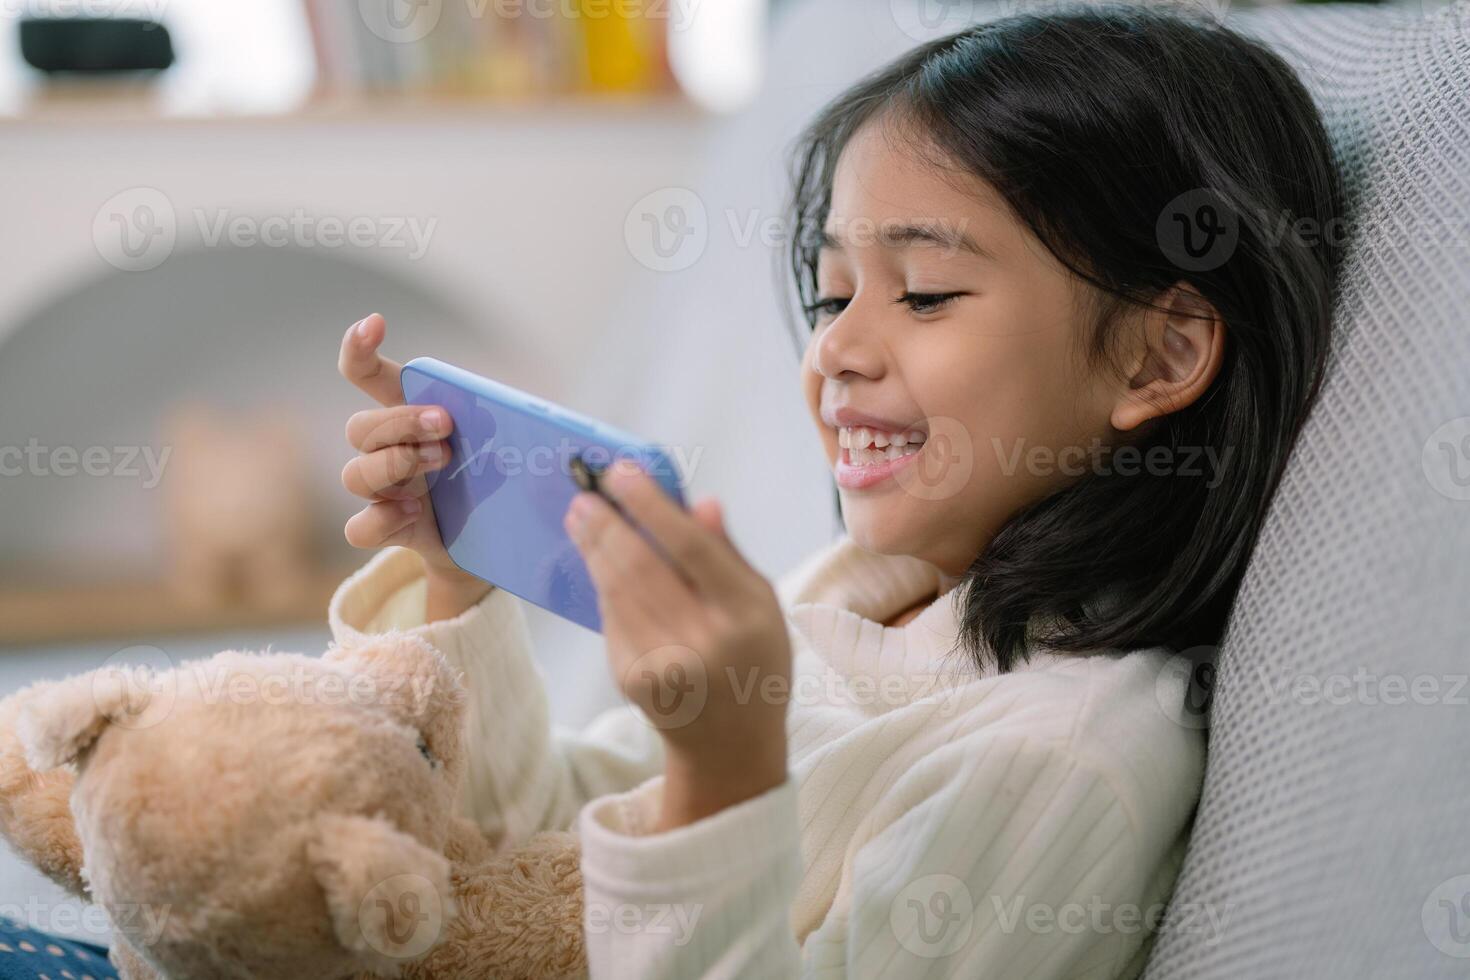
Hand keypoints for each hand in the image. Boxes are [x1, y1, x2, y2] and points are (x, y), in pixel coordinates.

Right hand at [338, 314, 489, 618]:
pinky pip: (359, 528)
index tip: (375, 323)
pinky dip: (381, 519)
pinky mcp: (389, 531)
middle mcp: (389, 451)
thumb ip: (510, 420)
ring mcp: (385, 493)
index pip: (367, 376)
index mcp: (410, 417)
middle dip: (401, 421)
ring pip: (355, 474)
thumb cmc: (497, 479)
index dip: (358, 348)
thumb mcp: (508, 442)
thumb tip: (543, 414)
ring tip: (441, 463)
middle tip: (445, 425)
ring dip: (395, 464)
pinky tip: (413, 514)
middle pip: (360, 427)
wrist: (496, 543)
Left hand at [564, 459, 790, 828]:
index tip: (622, 473)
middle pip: (642, 567)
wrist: (731, 743)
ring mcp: (664, 664)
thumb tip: (701, 502)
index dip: (652, 506)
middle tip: (585, 492)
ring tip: (580, 516)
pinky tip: (595, 558)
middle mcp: (704, 641)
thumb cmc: (751, 656)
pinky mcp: (632, 679)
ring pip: (617, 590)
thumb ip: (727, 553)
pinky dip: (602, 583)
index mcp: (745, 615)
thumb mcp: (761, 604)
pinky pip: (611, 617)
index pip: (691, 548)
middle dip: (608, 523)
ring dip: (593, 547)